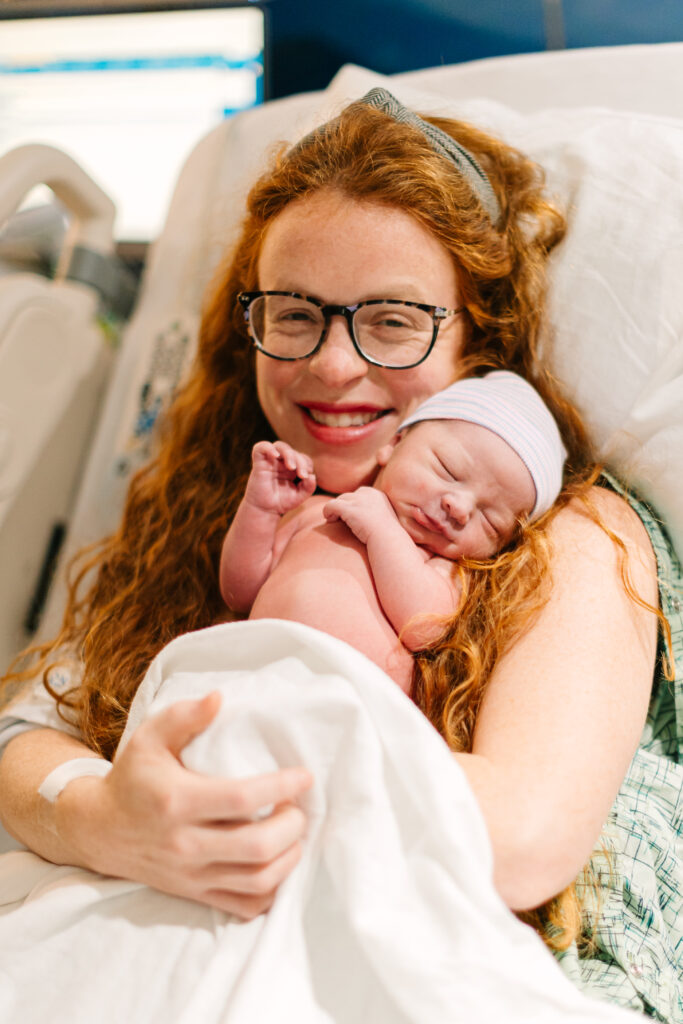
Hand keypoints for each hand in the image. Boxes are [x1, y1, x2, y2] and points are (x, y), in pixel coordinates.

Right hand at [57, 692, 312, 919]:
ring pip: (256, 880)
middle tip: (300, 807)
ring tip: (295, 832)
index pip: (240, 799)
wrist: (99, 830)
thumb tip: (219, 697)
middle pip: (255, 846)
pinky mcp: (195, 894)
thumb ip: (184, 716)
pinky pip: (245, 906)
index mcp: (177, 800)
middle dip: (292, 826)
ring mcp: (191, 874)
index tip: (304, 775)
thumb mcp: (149, 738)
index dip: (280, 787)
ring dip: (289, 857)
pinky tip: (280, 862)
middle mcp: (184, 843)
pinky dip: (273, 889)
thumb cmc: (133, 777)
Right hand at [245, 441, 315, 514]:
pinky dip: (268, 448)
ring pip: (280, 446)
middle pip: (292, 451)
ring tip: (291, 467)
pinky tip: (275, 455)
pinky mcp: (259, 463)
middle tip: (302, 475)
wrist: (265, 511)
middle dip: (300, 461)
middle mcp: (281, 462)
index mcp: (292, 467)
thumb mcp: (299, 496)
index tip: (305, 477)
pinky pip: (260, 448)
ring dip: (288, 454)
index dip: (306, 464)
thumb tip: (312, 475)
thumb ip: (309, 487)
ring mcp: (270, 461)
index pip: (302, 458)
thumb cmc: (282, 502)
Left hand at [323, 486, 397, 544]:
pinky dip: (328, 512)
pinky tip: (330, 521)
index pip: (358, 494)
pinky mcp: (350, 509)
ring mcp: (359, 500)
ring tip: (334, 521)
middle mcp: (368, 493)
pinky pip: (331, 505)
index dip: (351, 505)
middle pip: (347, 497)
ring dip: (335, 511)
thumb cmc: (385, 537)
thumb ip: (371, 512)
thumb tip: (357, 513)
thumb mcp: (382, 519)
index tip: (351, 518)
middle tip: (340, 521)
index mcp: (377, 495)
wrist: (387, 541)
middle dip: (342, 508)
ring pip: (338, 500)